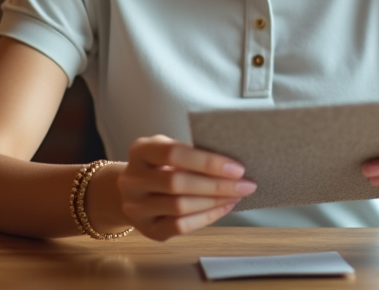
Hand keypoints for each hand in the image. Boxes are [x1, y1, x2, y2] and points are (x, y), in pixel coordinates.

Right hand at [115, 135, 256, 240]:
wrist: (135, 190)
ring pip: (180, 207)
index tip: (237, 168)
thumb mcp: (169, 148)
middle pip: (177, 183)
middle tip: (245, 184)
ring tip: (237, 195)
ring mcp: (136, 207)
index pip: (173, 153)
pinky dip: (206, 217)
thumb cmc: (161, 165)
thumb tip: (231, 164)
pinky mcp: (147, 228)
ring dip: (215, 202)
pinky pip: (180, 226)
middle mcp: (132, 179)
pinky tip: (223, 208)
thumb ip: (192, 153)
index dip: (207, 162)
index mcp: (140, 151)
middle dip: (217, 185)